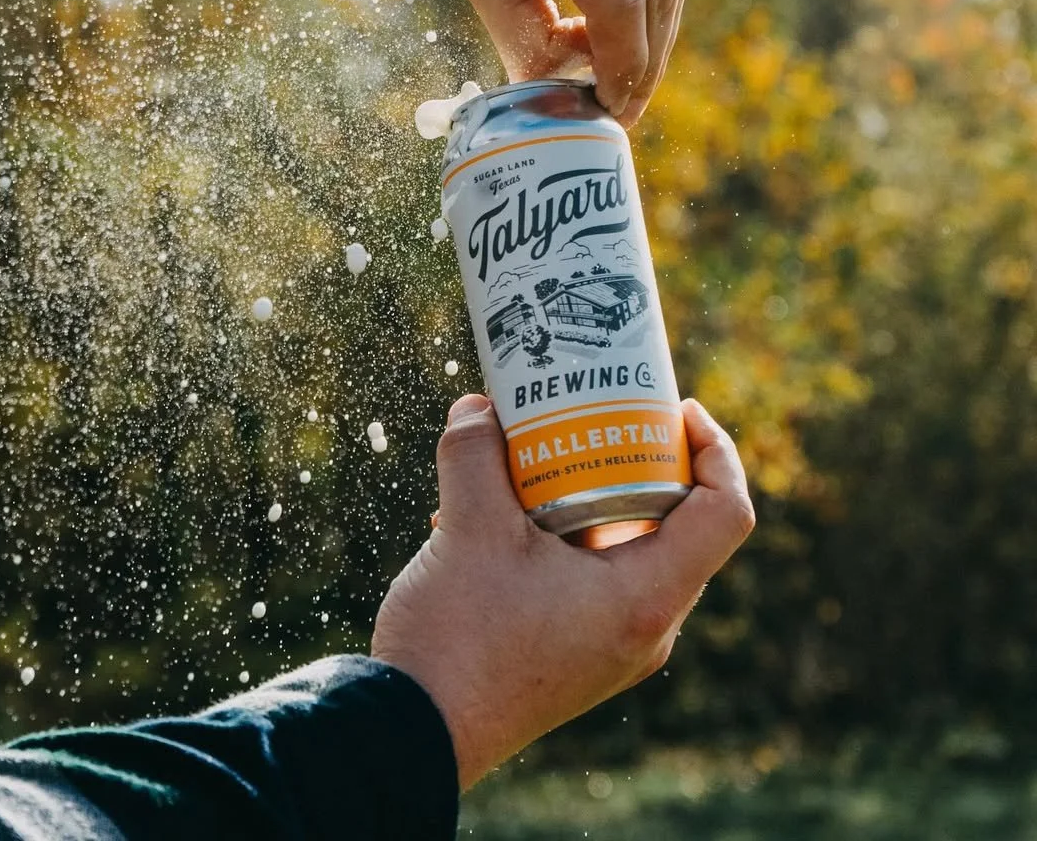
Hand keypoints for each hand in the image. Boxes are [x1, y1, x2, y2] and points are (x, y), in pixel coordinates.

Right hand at [370, 395, 753, 790]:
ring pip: (636, 551)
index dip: (715, 449)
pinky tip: (511, 512)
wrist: (414, 732)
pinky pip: (601, 577)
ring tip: (552, 455)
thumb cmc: (456, 641)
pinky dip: (573, 533)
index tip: (677, 408)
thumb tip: (477, 406)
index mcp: (644, 599)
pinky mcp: (581, 653)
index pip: (725, 513)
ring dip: (602, 495)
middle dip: (649, 462)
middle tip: (611, 417)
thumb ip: (473, 454)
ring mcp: (615, 647)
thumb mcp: (467, 530)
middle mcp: (645, 629)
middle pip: (683, 527)